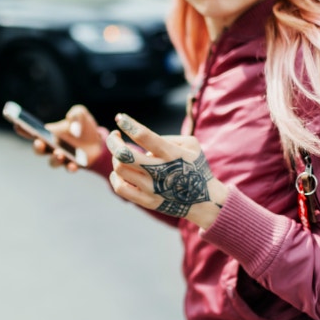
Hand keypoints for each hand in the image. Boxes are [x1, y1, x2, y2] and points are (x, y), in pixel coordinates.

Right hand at [15, 104, 104, 172]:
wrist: (99, 142)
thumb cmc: (84, 126)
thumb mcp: (81, 113)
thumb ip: (76, 113)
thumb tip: (72, 126)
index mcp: (49, 133)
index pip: (32, 132)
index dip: (23, 129)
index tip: (17, 125)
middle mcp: (52, 147)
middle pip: (38, 150)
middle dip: (37, 147)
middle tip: (39, 143)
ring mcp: (62, 157)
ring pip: (52, 162)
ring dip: (54, 159)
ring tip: (59, 154)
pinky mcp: (73, 165)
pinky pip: (68, 168)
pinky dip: (70, 167)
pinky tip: (73, 165)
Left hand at [106, 113, 227, 228]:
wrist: (205, 200)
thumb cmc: (194, 167)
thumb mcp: (191, 145)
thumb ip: (166, 138)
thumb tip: (142, 140)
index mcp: (171, 154)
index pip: (144, 136)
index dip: (129, 124)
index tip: (120, 118)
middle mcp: (159, 171)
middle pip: (123, 154)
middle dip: (113, 141)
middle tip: (115, 135)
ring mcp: (152, 188)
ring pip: (119, 169)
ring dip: (115, 157)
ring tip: (122, 154)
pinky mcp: (146, 201)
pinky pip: (120, 188)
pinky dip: (115, 176)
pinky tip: (120, 171)